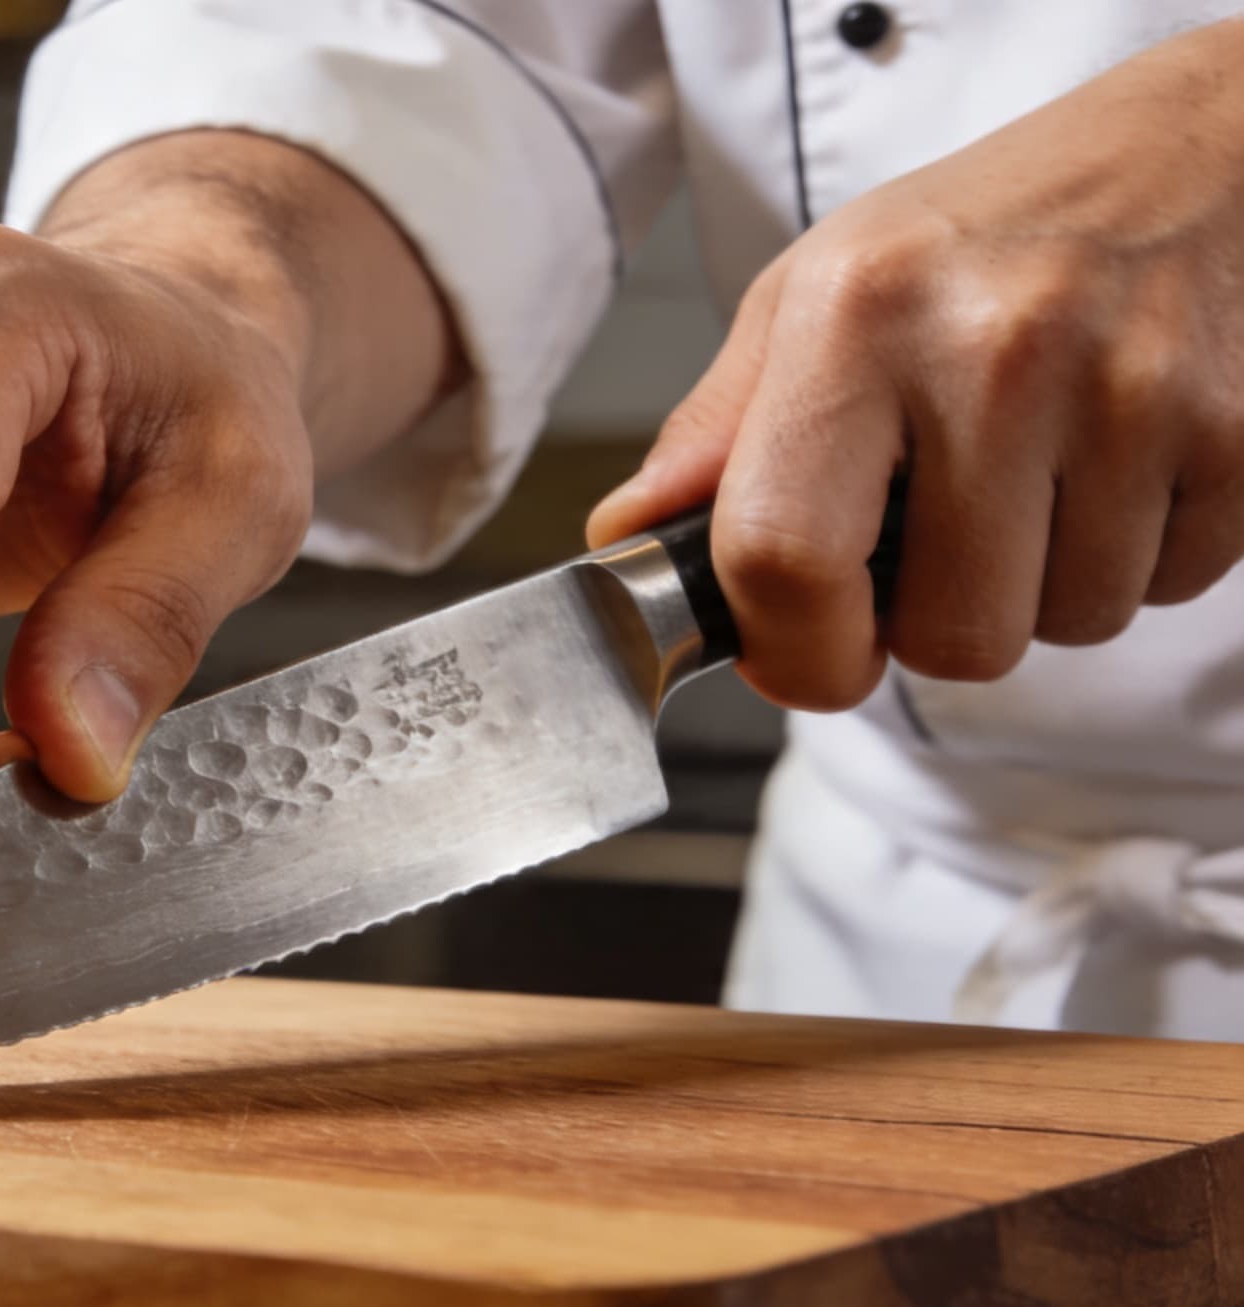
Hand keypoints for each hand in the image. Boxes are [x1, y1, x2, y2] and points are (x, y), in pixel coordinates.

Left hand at [590, 17, 1243, 709]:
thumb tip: (624, 539)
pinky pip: (1168, 589)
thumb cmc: (986, 232)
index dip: (792, 656)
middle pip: (951, 636)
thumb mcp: (818, 292)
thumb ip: (717, 430)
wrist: (1201, 149)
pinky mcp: (1238, 433)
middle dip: (938, 622)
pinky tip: (1119, 462)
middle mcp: (992, 348)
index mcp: (857, 315)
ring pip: (1066, 626)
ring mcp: (1129, 390)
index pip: (783, 558)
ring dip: (1044, 585)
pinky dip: (1138, 554)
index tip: (806, 657)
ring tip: (1039, 473)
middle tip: (943, 534)